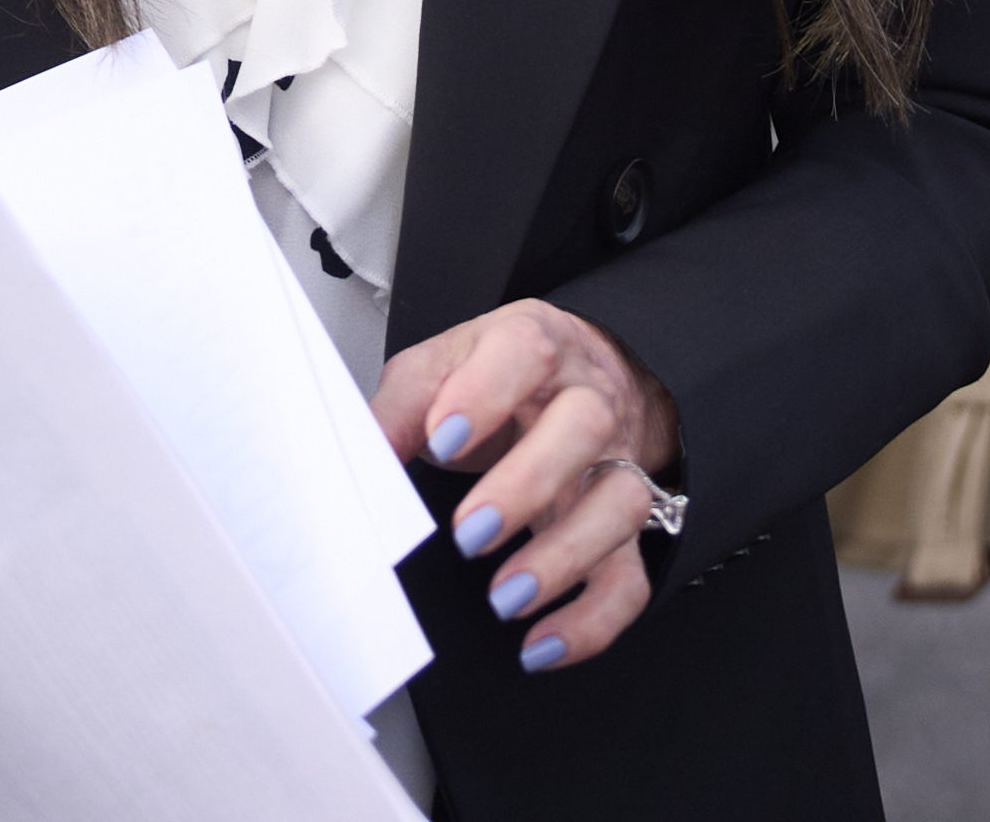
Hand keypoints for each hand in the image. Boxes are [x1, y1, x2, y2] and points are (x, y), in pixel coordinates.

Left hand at [375, 299, 682, 674]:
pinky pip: (629, 579)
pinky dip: (592, 621)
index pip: (525, 352)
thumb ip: (399, 407)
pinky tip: (542, 643)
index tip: (439, 439)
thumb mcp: (441, 367)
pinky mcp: (624, 531)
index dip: (484, 395)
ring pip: (620, 503)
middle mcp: (587, 401)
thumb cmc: (501, 376)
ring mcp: (613, 466)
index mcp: (536, 346)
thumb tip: (360, 454)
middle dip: (526, 485)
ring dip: (564, 557)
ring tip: (505, 597)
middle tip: (468, 533)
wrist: (583, 376)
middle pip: (584, 428)